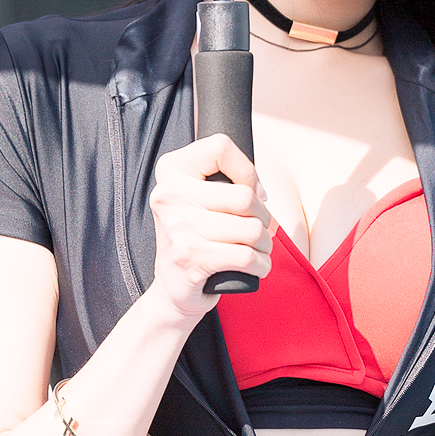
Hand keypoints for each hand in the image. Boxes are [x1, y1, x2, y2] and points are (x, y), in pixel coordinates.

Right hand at [148, 136, 272, 322]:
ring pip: (251, 230)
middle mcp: (169, 195)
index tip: (250, 192)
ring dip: (265, 245)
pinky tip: (256, 266)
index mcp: (171, 171)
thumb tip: (259, 190)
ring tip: (256, 249)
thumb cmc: (194, 239)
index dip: (247, 171)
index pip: (220, 147)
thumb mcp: (197, 198)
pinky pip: (246, 256)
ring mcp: (178, 227)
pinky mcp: (190, 258)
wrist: (173, 287)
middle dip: (264, 218)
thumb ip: (223, 180)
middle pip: (245, 196)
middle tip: (259, 229)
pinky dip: (261, 264)